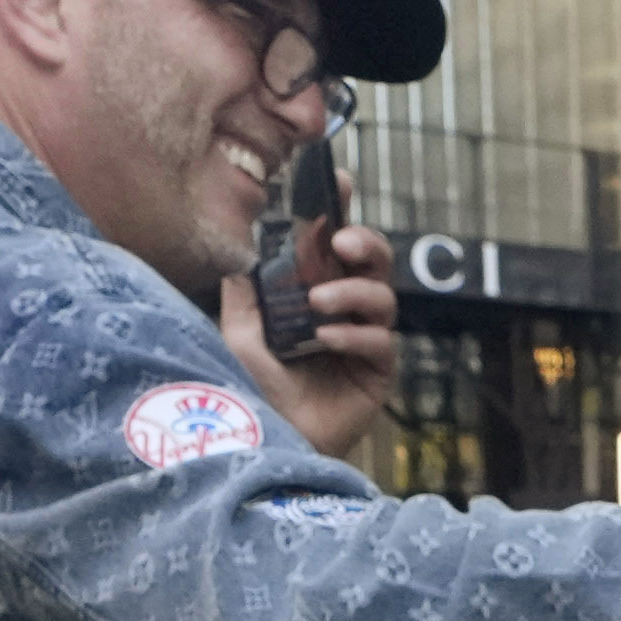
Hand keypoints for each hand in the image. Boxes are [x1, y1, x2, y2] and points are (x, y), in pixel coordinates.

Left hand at [218, 222, 401, 454]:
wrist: (260, 439)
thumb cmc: (247, 385)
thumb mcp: (239, 325)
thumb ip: (246, 284)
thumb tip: (240, 237)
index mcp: (313, 288)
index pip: (334, 242)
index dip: (340, 209)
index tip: (338, 181)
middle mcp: (343, 309)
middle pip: (374, 262)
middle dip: (365, 243)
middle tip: (342, 242)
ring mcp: (363, 341)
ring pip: (382, 298)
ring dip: (352, 292)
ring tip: (317, 304)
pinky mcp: (376, 375)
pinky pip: (379, 342)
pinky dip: (353, 334)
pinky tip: (325, 339)